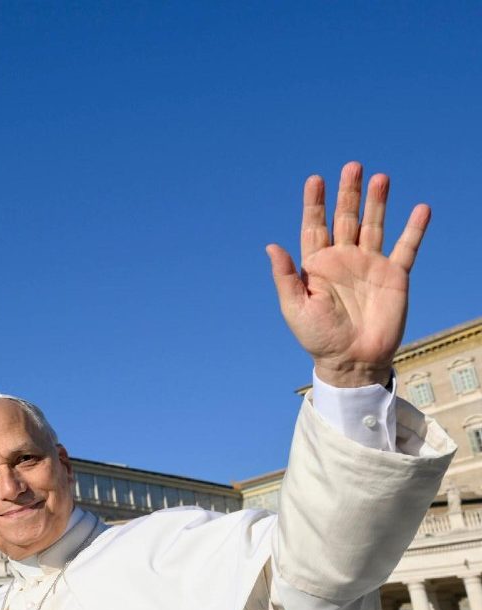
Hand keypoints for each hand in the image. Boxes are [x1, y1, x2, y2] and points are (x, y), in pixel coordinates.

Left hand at [266, 162, 430, 387]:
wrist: (351, 359)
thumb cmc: (318, 337)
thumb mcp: (295, 307)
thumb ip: (285, 276)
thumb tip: (271, 246)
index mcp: (317, 265)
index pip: (314, 226)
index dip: (314, 203)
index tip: (315, 180)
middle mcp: (343, 259)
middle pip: (346, 218)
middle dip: (348, 193)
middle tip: (352, 166)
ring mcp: (369, 265)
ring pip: (374, 225)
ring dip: (377, 202)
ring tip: (380, 177)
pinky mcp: (394, 276)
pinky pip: (406, 248)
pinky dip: (414, 229)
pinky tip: (420, 209)